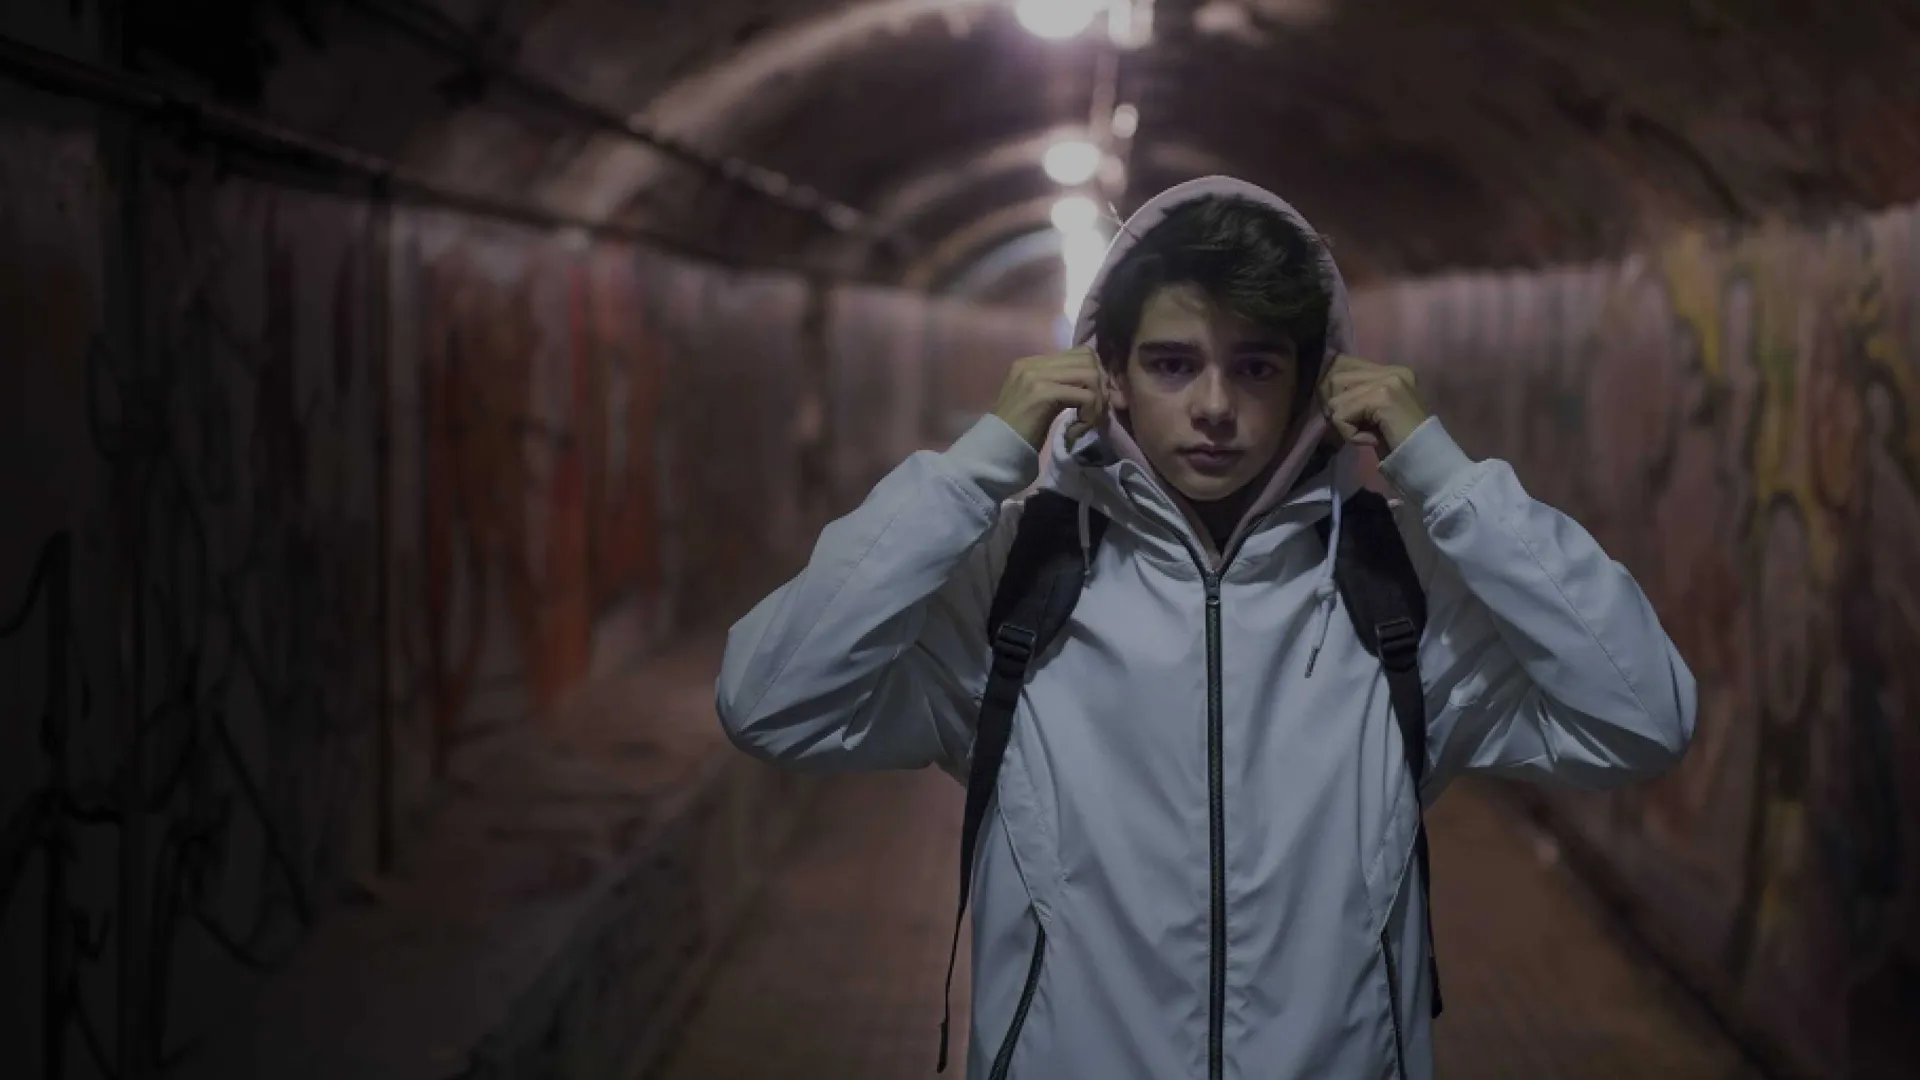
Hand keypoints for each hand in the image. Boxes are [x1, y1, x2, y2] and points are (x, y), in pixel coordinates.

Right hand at [991, 345, 1108, 449]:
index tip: (1094, 402)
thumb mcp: (1042, 401)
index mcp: (1032, 362)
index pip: (1079, 353)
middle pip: (1088, 359)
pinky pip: (1085, 396)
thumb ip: (1064, 386)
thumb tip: (1100, 383)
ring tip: (1086, 423)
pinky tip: (1075, 432)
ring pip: (1090, 375)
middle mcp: (1033, 363)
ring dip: (1097, 403)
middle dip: (1100, 388)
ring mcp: (1036, 376)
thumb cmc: (1020, 431)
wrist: (997, 449)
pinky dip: (1089, 416)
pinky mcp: (1043, 393)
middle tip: (1094, 414)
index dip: (1096, 375)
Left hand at [1317, 353, 1428, 453]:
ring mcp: (1389, 382)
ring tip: (1367, 434)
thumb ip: (1358, 397)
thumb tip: (1327, 393)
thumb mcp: (1375, 413)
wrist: (1424, 460)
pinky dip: (1350, 433)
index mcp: (1393, 371)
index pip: (1346, 367)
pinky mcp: (1382, 397)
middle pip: (1337, 380)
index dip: (1338, 393)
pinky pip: (1342, 415)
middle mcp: (1392, 371)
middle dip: (1339, 408)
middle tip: (1357, 428)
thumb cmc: (1398, 441)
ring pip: (1337, 400)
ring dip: (1346, 425)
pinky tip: (1370, 440)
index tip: (1350, 416)